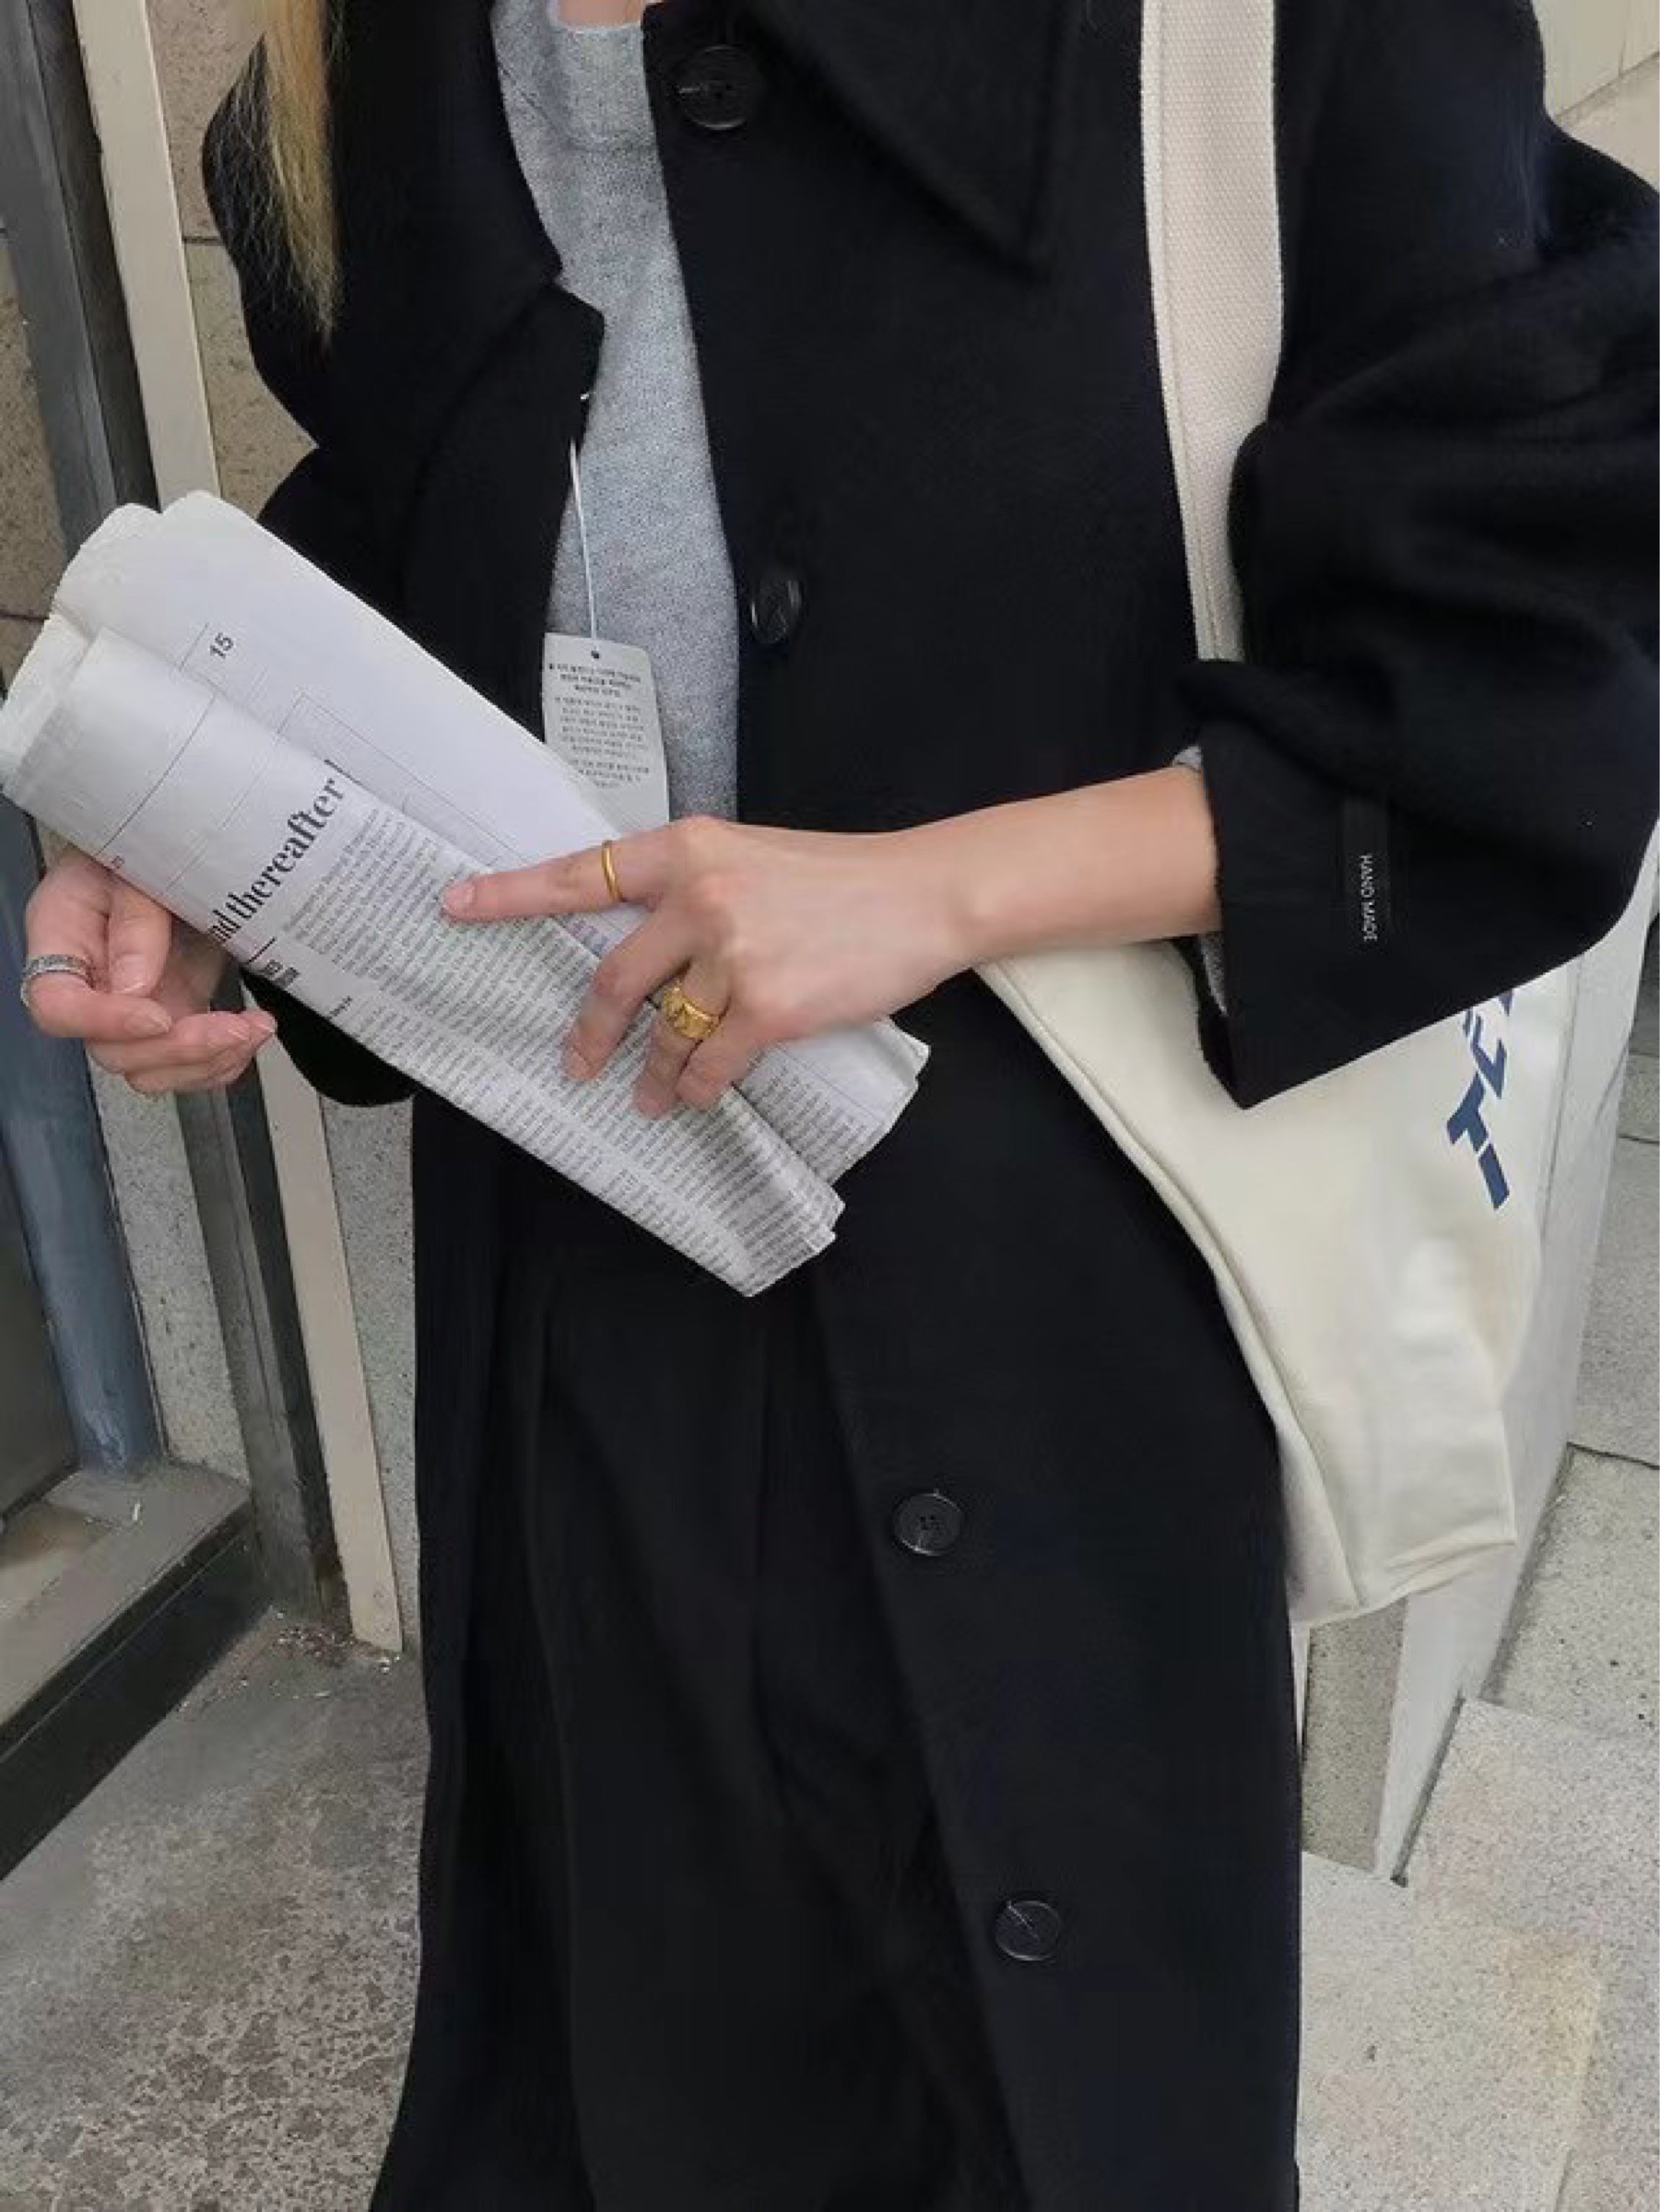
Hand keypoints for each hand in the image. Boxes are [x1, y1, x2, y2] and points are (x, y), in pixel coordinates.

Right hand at [22, 849, 274, 1093]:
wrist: (175, 852)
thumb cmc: (141, 850)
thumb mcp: (134, 868)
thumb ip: (135, 920)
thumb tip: (134, 987)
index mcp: (61, 944)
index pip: (57, 1006)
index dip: (105, 1022)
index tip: (159, 1018)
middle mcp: (90, 989)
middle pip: (112, 1052)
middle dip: (179, 1049)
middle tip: (234, 1027)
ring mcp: (131, 1010)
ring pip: (152, 1070)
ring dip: (207, 1062)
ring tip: (254, 1029)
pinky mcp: (171, 1016)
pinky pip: (187, 1065)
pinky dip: (222, 1062)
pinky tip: (250, 1035)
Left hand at [441, 815, 971, 1113]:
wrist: (922, 895)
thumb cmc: (839, 879)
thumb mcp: (752, 859)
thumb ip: (692, 890)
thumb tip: (644, 950)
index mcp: (689, 849)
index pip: (582, 873)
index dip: (512, 893)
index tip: (455, 904)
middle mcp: (700, 898)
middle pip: (613, 979)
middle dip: (588, 1032)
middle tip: (575, 1063)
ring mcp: (733, 954)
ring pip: (664, 1034)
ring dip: (655, 1075)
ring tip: (652, 1097)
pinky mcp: (768, 1007)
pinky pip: (709, 1064)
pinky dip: (700, 1088)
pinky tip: (700, 1096)